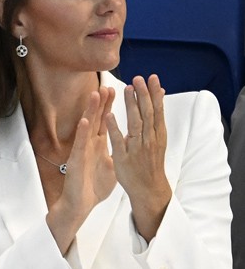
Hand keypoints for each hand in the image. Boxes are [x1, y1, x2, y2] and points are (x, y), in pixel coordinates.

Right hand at [47, 87, 117, 251]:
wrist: (79, 205)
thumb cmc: (92, 188)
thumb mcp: (110, 168)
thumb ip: (115, 155)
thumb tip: (124, 147)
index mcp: (99, 145)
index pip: (106, 122)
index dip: (111, 106)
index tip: (118, 90)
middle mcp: (90, 145)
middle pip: (97, 120)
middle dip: (102, 103)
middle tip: (107, 85)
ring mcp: (82, 151)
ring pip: (87, 128)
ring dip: (91, 111)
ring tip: (95, 95)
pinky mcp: (76, 161)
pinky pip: (80, 145)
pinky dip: (83, 133)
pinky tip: (85, 121)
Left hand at [107, 75, 170, 238]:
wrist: (148, 190)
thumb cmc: (150, 163)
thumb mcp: (156, 140)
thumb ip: (155, 120)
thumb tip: (158, 99)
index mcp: (157, 135)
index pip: (157, 111)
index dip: (154, 94)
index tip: (152, 77)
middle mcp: (149, 140)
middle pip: (148, 114)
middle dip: (144, 95)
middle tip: (139, 77)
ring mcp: (137, 148)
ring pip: (135, 124)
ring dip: (131, 106)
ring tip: (127, 89)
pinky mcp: (123, 158)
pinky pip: (118, 141)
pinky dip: (114, 128)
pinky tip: (109, 115)